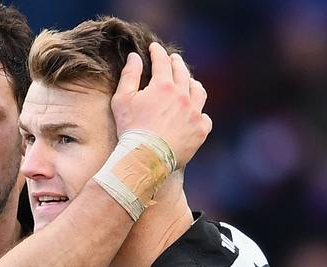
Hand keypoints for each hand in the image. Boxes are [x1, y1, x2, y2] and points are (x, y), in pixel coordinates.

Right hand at [111, 42, 211, 168]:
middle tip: (173, 59)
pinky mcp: (200, 131)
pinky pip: (205, 117)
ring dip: (192, 83)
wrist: (145, 158)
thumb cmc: (130, 129)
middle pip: (183, 72)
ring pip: (198, 91)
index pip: (162, 61)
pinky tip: (195, 113)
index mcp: (164, 86)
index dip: (157, 52)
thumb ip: (129, 75)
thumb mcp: (122, 99)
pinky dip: (199, 113)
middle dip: (176, 63)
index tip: (154, 48)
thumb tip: (135, 57)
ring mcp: (194, 113)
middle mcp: (183, 96)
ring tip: (188, 82)